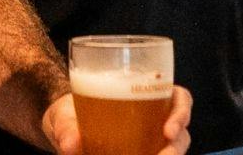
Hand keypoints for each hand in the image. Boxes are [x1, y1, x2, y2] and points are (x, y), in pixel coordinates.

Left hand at [41, 85, 192, 154]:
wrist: (60, 130)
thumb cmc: (68, 113)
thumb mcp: (63, 115)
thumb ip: (65, 127)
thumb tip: (71, 145)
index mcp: (143, 93)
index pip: (179, 97)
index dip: (182, 112)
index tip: (168, 131)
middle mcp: (153, 118)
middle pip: (181, 131)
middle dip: (177, 147)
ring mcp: (149, 141)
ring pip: (174, 149)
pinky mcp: (141, 153)